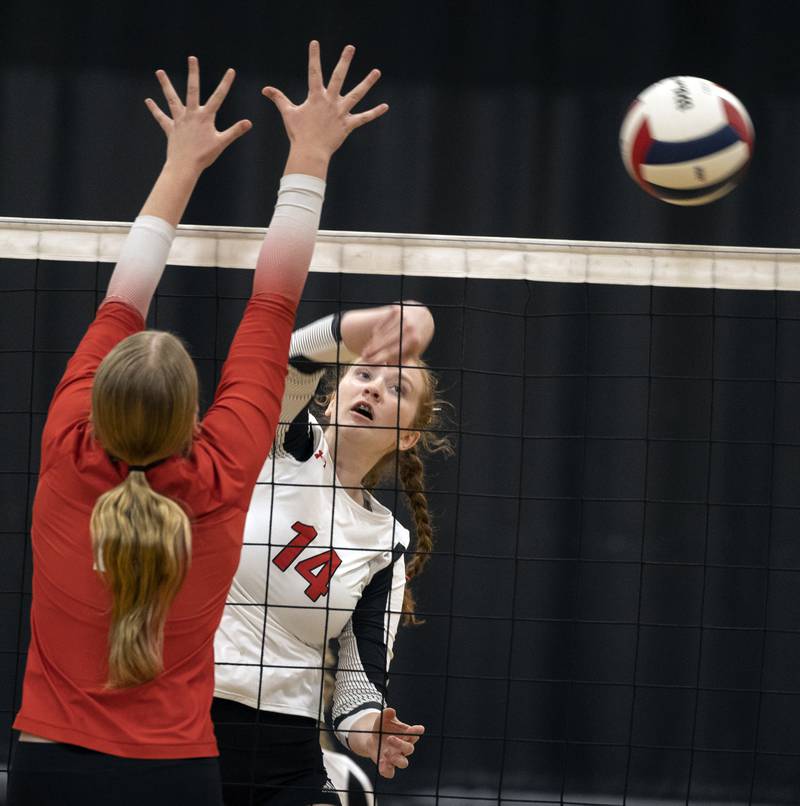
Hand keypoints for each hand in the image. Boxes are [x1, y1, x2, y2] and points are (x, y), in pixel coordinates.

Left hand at [145, 56, 251, 172]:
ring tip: (159, 72)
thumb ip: (235, 131)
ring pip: (172, 99)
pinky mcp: (170, 128)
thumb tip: (249, 123)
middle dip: (193, 73)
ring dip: (166, 85)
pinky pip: (161, 117)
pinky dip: (155, 109)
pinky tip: (148, 101)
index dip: (226, 83)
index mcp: (205, 117)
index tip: (231, 71)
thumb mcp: (222, 143)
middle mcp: (191, 114)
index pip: (218, 97)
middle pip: (192, 90)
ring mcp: (179, 120)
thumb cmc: (205, 156)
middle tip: (192, 58)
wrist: (185, 165)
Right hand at [263, 41, 387, 175]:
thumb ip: (278, 98)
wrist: (310, 152)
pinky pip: (364, 118)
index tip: (315, 43)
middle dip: (344, 61)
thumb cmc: (298, 133)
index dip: (314, 57)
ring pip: (356, 94)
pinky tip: (385, 106)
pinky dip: (375, 112)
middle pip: (338, 77)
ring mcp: (341, 112)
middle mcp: (330, 101)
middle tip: (350, 47)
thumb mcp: (288, 113)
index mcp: (315, 97)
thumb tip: (264, 89)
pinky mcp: (348, 125)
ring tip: (377, 71)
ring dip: (367, 82)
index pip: (314, 72)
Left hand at [348, 708, 423, 778]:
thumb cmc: (383, 726)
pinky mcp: (388, 766)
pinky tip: (381, 763)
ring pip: (403, 763)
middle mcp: (404, 747)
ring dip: (396, 759)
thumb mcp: (383, 718)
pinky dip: (386, 770)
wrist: (372, 738)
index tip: (418, 729)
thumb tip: (391, 711)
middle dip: (400, 744)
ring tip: (385, 752)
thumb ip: (387, 714)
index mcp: (406, 734)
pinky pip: (390, 773)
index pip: (415, 733)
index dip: (417, 731)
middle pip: (409, 749)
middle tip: (389, 738)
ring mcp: (397, 757)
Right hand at [357, 302, 434, 366]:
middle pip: (385, 341)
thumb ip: (403, 359)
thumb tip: (388, 366)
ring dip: (372, 343)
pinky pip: (381, 323)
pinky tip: (373, 339)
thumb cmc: (417, 338)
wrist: (423, 316)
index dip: (380, 357)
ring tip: (366, 351)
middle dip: (373, 350)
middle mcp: (408, 327)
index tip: (370, 362)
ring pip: (381, 332)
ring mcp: (401, 317)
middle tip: (364, 357)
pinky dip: (376, 332)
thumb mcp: (415, 350)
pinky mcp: (396, 310)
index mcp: (414, 340)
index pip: (393, 351)